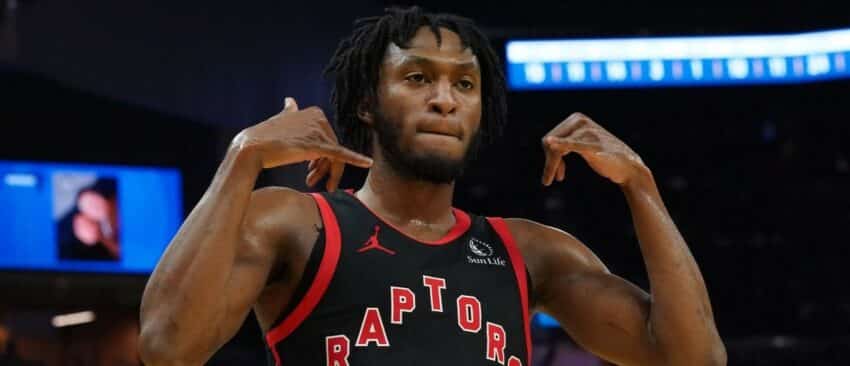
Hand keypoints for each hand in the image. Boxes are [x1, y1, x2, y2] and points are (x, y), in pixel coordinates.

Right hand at [232, 97, 372, 190]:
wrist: (250, 148)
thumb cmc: (263, 137)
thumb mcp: (280, 119)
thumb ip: (289, 112)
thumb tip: (290, 100)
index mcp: (314, 112)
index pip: (327, 138)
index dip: (322, 156)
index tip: (311, 168)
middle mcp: (318, 118)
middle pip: (332, 148)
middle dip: (325, 167)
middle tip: (314, 181)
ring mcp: (318, 131)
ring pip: (334, 156)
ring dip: (327, 173)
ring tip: (314, 183)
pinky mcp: (317, 145)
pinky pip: (340, 154)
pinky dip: (356, 159)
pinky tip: (367, 163)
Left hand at [541, 112, 648, 185]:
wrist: (628, 167)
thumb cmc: (605, 157)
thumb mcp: (583, 145)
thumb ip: (567, 141)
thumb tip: (546, 143)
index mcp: (577, 118)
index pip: (549, 137)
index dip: (548, 156)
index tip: (554, 171)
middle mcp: (581, 121)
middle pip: (548, 143)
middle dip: (548, 162)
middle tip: (549, 179)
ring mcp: (587, 133)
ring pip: (555, 149)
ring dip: (551, 167)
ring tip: (549, 180)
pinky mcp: (593, 146)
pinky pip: (572, 146)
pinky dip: (561, 145)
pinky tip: (551, 145)